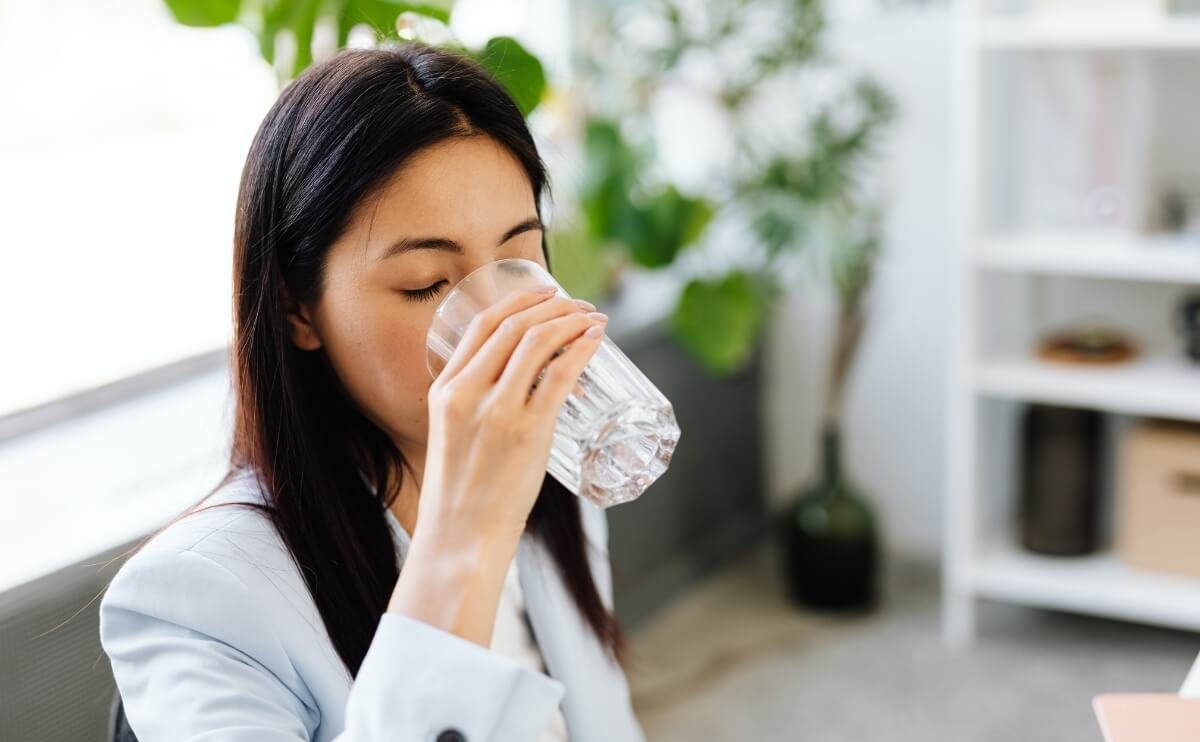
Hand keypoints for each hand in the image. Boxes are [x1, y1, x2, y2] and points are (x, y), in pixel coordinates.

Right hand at [418, 286, 607, 545]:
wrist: (462, 536)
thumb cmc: (463, 493)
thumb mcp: (453, 436)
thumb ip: (476, 406)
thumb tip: (523, 386)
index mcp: (445, 390)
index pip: (482, 326)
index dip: (519, 301)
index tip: (545, 293)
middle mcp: (467, 392)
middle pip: (514, 326)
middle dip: (552, 305)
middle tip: (578, 304)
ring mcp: (498, 410)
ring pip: (539, 342)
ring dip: (572, 321)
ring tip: (593, 318)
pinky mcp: (528, 431)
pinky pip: (560, 374)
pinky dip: (582, 349)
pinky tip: (596, 341)